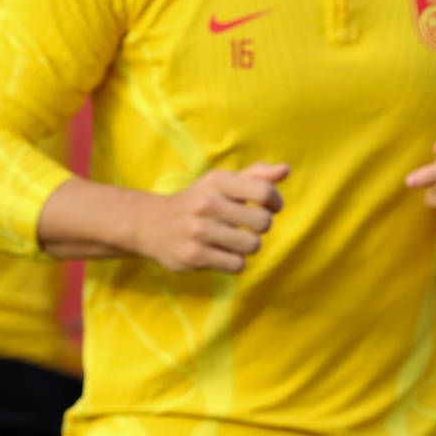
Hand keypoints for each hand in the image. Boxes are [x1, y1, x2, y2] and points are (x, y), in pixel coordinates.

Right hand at [139, 162, 287, 272]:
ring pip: (252, 246)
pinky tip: (220, 253)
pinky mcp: (194, 255)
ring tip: (232, 240)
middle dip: (260, 227)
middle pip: (263, 223)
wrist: (150, 224)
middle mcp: (207, 204)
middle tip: (246, 226)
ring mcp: (199, 231)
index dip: (275, 202)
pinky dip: (234, 262)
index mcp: (218, 181)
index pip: (265, 192)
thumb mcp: (222, 183)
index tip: (270, 207)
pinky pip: (237, 265)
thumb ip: (256, 176)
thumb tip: (285, 170)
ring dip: (247, 247)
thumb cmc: (198, 201)